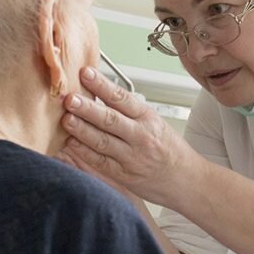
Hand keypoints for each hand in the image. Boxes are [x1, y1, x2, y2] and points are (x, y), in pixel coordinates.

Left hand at [58, 67, 195, 206]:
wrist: (187, 180)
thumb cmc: (170, 150)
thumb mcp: (155, 123)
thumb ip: (129, 111)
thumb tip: (98, 93)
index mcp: (148, 118)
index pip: (122, 98)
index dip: (102, 85)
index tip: (85, 73)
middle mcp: (141, 136)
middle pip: (110, 119)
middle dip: (88, 108)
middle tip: (70, 98)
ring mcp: (132, 157)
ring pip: (103, 141)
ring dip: (82, 130)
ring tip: (66, 119)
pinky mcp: (124, 175)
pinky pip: (100, 162)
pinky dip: (84, 152)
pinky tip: (71, 143)